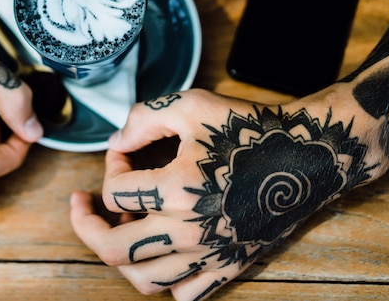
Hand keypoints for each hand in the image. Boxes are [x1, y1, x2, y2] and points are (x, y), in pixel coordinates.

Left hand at [71, 87, 379, 299]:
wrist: (307, 156)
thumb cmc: (249, 127)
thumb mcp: (191, 105)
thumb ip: (143, 119)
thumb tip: (114, 142)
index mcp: (178, 189)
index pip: (115, 190)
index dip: (110, 164)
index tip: (124, 152)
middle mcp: (190, 231)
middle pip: (112, 248)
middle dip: (86, 223)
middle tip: (81, 204)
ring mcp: (210, 255)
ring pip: (143, 280)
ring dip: (121, 254)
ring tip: (121, 228)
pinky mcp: (229, 267)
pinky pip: (184, 294)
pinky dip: (163, 278)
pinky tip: (161, 251)